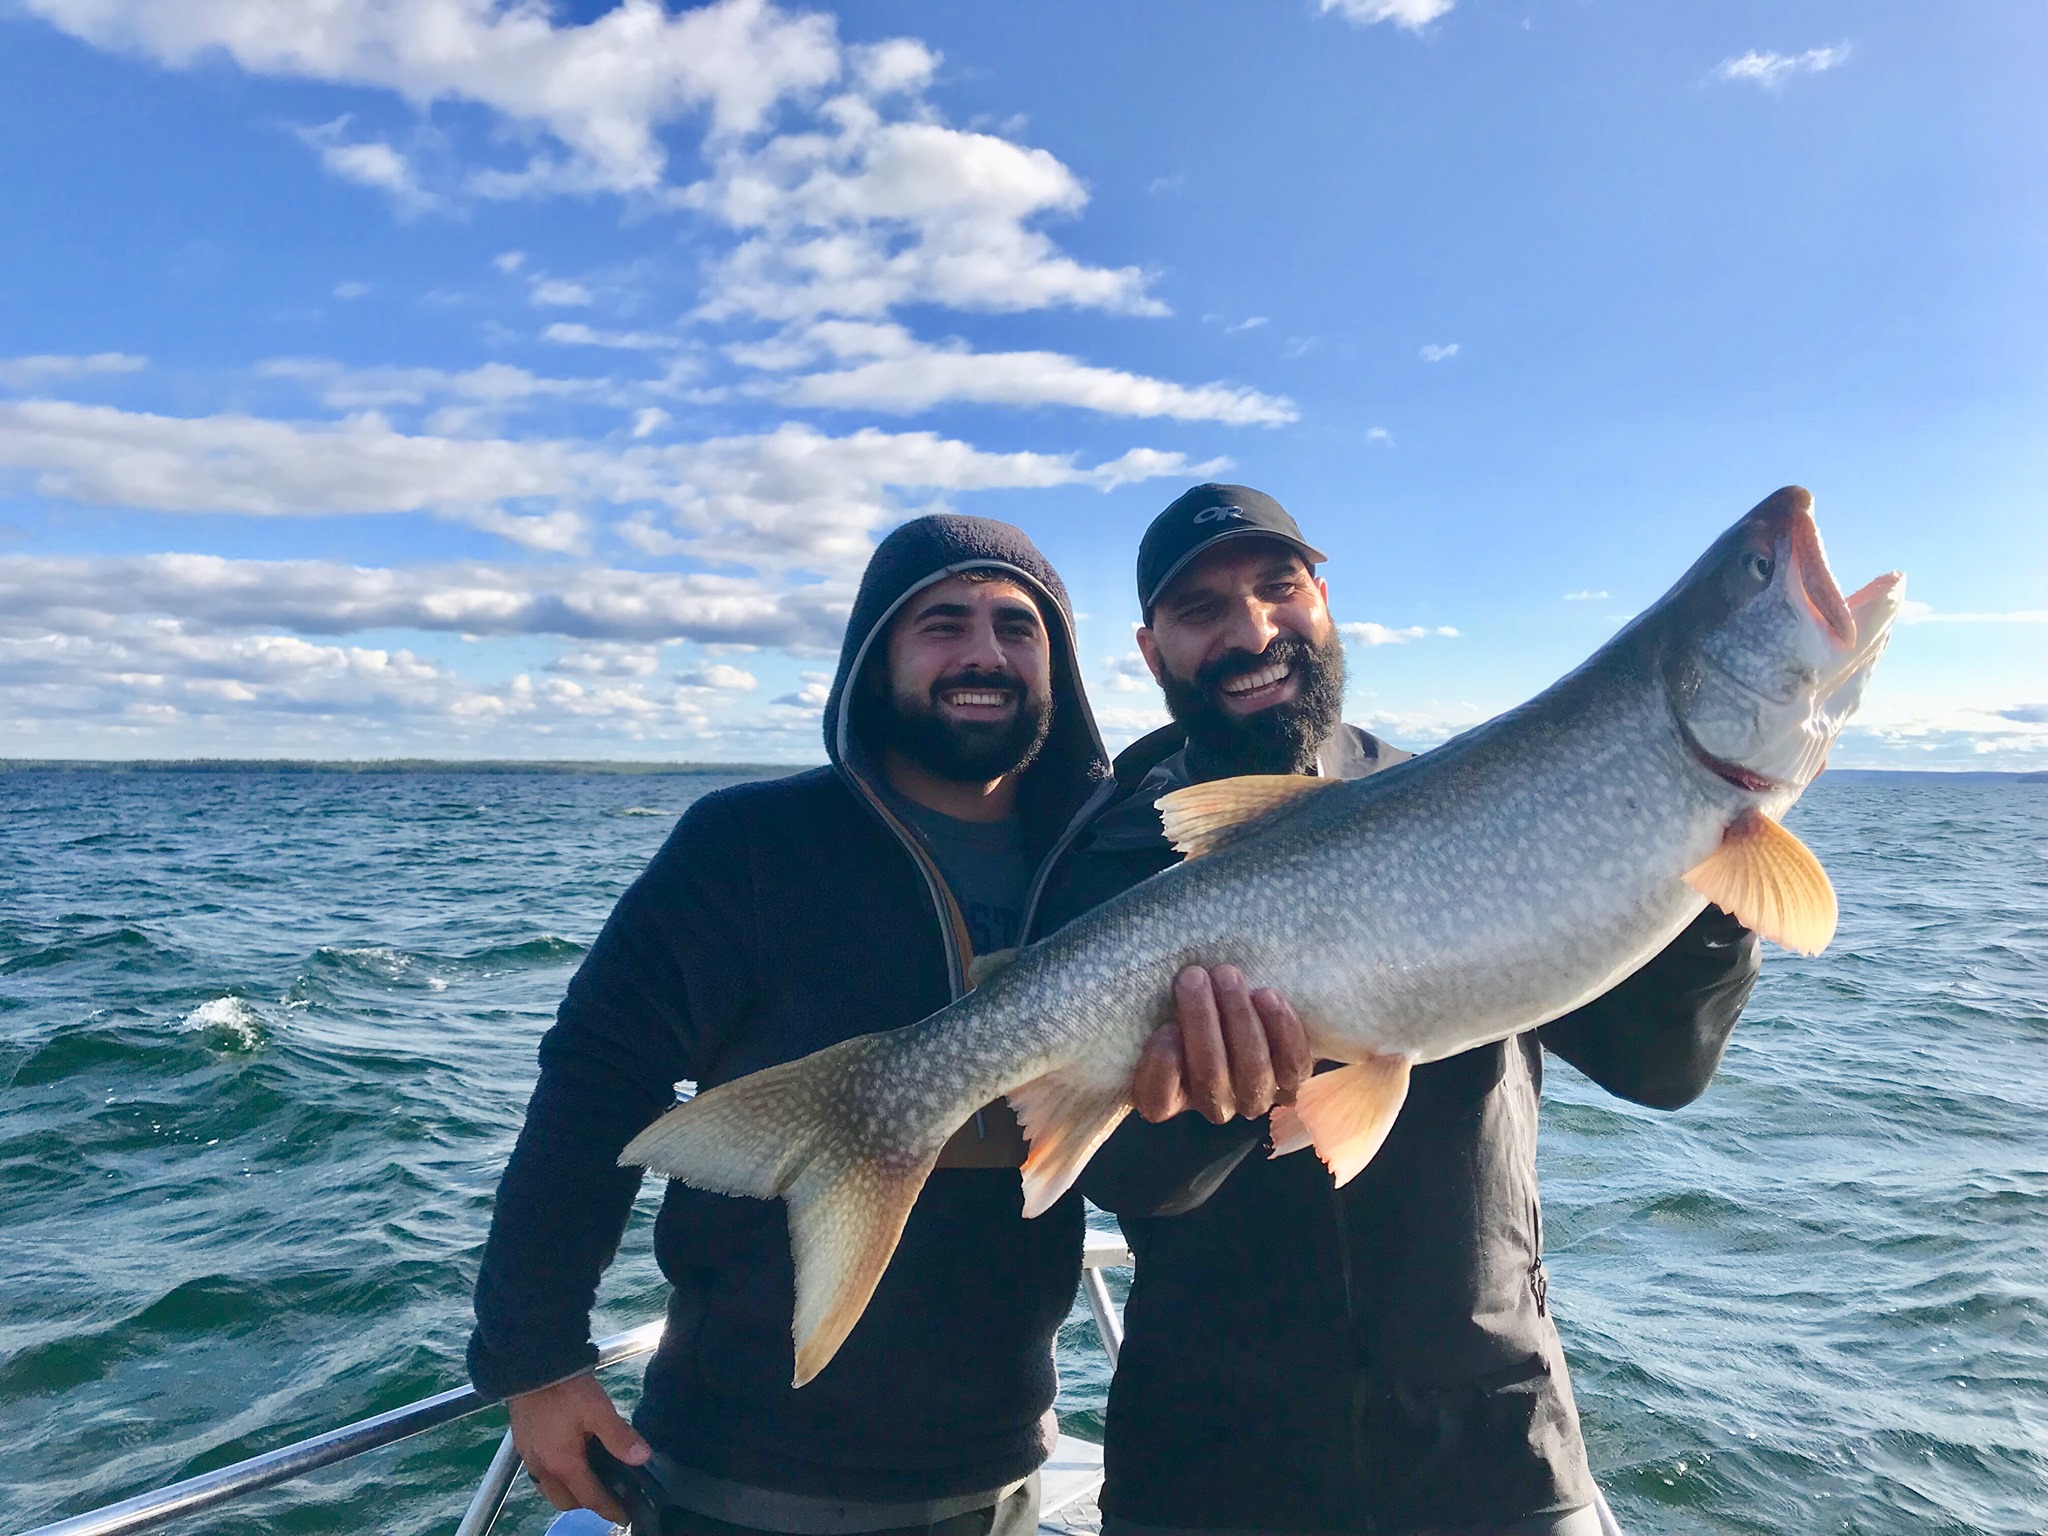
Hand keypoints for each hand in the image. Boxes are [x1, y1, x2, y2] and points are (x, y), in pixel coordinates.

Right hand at [507, 1372, 650, 1521]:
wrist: (532, 1366)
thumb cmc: (566, 1389)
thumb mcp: (599, 1410)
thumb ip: (620, 1436)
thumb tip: (641, 1458)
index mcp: (563, 1464)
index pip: (590, 1498)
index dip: (610, 1509)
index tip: (625, 1517)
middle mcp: (542, 1468)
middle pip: (566, 1501)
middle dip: (587, 1503)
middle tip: (609, 1493)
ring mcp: (529, 1458)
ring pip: (550, 1490)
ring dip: (569, 1492)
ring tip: (590, 1477)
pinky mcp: (523, 1445)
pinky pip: (540, 1475)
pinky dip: (556, 1477)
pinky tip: (569, 1460)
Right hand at [1132, 965, 1310, 1123]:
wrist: (1239, 1004)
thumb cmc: (1189, 1003)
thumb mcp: (1160, 1007)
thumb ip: (1152, 1008)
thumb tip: (1150, 985)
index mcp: (1166, 1097)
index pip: (1158, 1100)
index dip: (1162, 1068)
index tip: (1164, 1028)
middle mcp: (1212, 1105)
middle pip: (1209, 1077)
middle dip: (1201, 1023)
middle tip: (1193, 977)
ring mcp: (1254, 1096)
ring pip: (1252, 1071)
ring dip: (1239, 1019)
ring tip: (1227, 976)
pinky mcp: (1291, 1080)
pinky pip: (1293, 1065)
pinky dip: (1281, 1029)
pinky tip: (1266, 995)